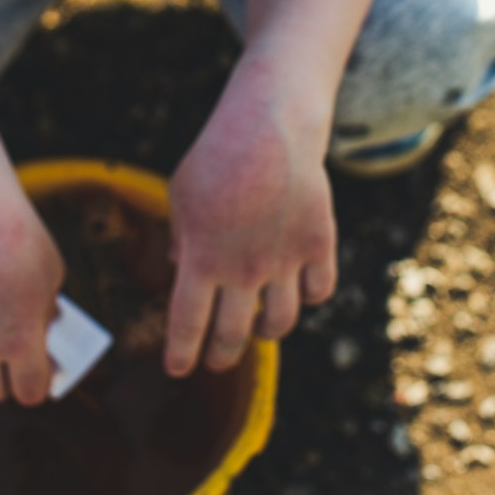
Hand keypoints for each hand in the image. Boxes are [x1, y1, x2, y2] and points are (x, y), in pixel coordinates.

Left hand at [164, 51, 336, 376]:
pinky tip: (296, 290)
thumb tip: (176, 269)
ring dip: (264, 333)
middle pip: (232, 336)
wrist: (268, 126)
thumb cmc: (217, 156)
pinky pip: (317, 292)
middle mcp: (242, 269)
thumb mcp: (181, 194)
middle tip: (216, 361)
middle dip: (220, 357)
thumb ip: (180, 238)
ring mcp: (283, 260)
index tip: (177, 369)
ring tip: (256, 328)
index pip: (187, 326)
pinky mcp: (317, 244)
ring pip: (279, 324)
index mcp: (200, 258)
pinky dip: (308, 297)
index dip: (181, 354)